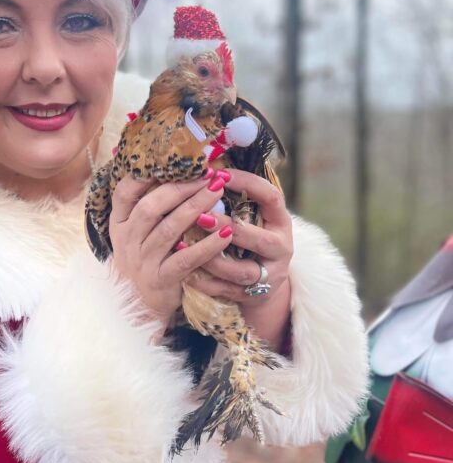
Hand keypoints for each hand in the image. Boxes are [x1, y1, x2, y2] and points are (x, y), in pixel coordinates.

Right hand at [109, 172, 234, 334]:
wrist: (138, 308)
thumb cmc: (145, 262)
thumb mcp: (136, 236)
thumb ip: (149, 208)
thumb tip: (175, 172)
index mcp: (120, 225)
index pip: (124, 193)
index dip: (145, 175)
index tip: (171, 160)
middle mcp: (127, 241)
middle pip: (150, 207)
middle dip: (181, 188)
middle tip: (208, 175)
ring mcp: (142, 262)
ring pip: (168, 230)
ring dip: (196, 208)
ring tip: (218, 192)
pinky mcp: (160, 281)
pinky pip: (185, 260)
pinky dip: (207, 245)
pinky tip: (226, 232)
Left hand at [190, 169, 292, 350]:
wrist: (263, 287)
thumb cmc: (248, 240)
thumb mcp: (251, 216)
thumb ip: (234, 197)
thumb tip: (203, 166)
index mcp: (280, 221)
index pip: (271, 197)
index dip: (248, 184)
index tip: (220, 175)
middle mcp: (280, 248)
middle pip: (260, 239)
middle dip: (228, 228)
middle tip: (200, 216)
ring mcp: (268, 275)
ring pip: (241, 271)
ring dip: (211, 258)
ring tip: (183, 245)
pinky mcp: (252, 296)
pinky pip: (226, 291)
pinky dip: (204, 282)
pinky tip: (184, 271)